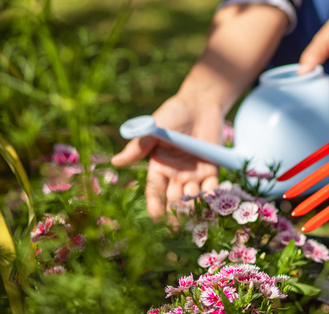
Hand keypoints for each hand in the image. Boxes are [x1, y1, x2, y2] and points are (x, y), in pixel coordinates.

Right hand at [111, 93, 222, 220]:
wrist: (200, 103)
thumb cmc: (173, 114)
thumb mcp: (154, 128)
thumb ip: (139, 146)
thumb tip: (115, 162)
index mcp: (159, 167)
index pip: (155, 192)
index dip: (155, 206)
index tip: (156, 219)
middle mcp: (176, 175)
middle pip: (175, 199)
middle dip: (176, 213)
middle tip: (178, 226)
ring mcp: (195, 173)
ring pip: (193, 196)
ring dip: (193, 207)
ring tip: (194, 217)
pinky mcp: (212, 168)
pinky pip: (212, 186)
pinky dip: (212, 195)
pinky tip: (212, 202)